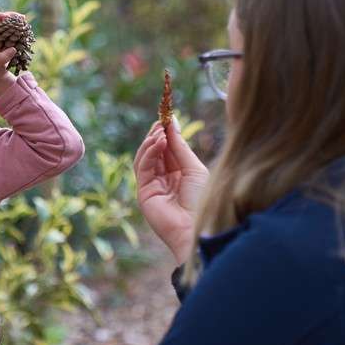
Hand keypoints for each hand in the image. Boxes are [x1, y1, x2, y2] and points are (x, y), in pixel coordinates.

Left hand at [0, 12, 20, 101]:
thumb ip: (2, 57)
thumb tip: (13, 49)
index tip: (8, 17)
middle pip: (0, 21)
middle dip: (11, 17)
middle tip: (22, 18)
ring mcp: (0, 41)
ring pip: (7, 27)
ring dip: (16, 23)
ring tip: (25, 23)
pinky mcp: (7, 46)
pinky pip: (13, 35)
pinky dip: (20, 33)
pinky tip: (26, 33)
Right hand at [134, 117, 209, 265]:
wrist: (198, 226)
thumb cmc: (202, 199)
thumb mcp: (194, 168)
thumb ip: (180, 147)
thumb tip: (171, 124)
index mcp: (179, 174)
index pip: (168, 149)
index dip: (166, 133)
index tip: (167, 117)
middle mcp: (164, 179)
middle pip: (154, 152)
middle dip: (156, 135)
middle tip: (161, 121)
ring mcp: (153, 186)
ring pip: (145, 158)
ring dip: (151, 143)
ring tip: (160, 132)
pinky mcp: (144, 193)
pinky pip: (142, 168)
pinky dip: (149, 153)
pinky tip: (158, 143)